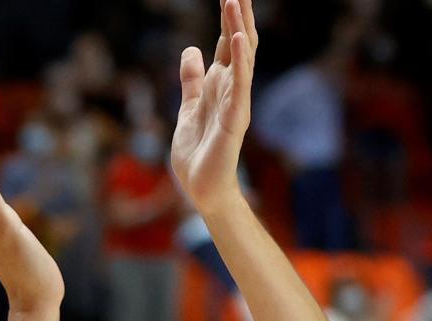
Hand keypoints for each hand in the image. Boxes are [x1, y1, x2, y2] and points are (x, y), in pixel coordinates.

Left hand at [172, 0, 256, 216]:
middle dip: (237, 14)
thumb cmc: (198, 153)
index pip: (228, 42)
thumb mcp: (188, 107)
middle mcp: (232, 88)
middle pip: (239, 42)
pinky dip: (242, 60)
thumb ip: (191, 79)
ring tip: (236, 0)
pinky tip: (240, 38)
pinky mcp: (235, 118)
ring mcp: (236, 101)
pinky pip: (240, 84)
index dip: (227, 16)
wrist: (202, 189)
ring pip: (242, 56)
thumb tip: (192, 50)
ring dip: (239, 27)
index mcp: (220, 84)